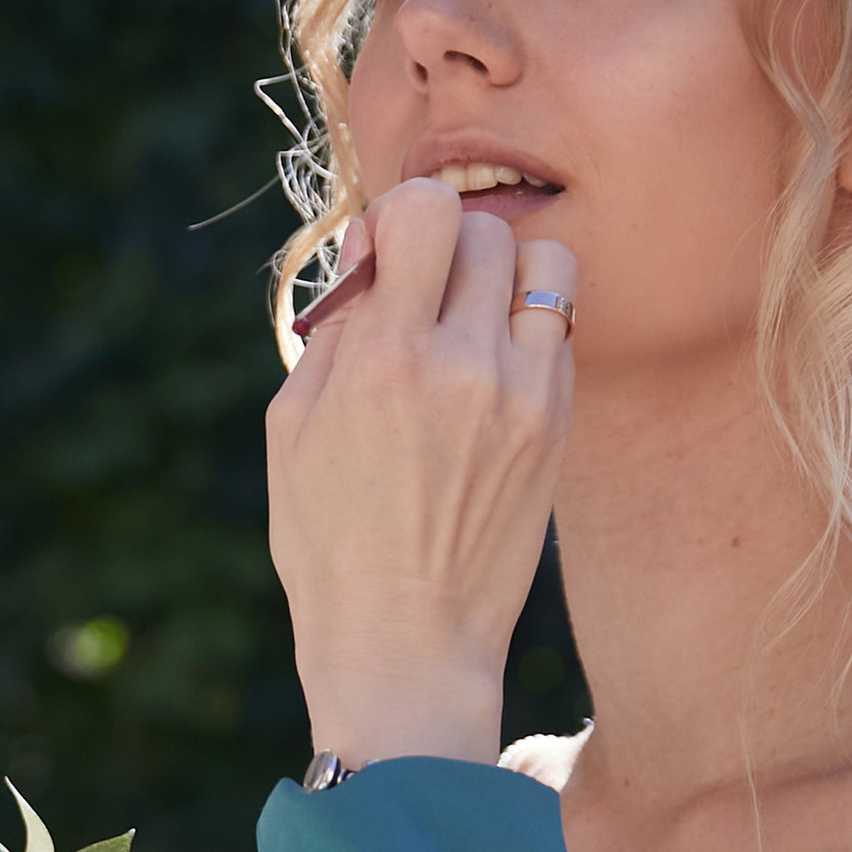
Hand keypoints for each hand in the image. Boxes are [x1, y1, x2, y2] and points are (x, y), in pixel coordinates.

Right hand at [266, 181, 574, 770]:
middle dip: (448, 244)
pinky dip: (526, 325)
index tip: (385, 258)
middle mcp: (464, 366)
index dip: (400, 217)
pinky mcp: (558, 424)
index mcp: (385, 360)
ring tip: (471, 318)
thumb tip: (375, 256)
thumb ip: (337, 328)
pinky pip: (559, 326)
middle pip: (486, 227)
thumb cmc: (330, 540)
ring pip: (544, 262)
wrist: (407, 642)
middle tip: (424, 292)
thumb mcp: (293, 427)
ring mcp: (524, 395)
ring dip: (504, 273)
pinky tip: (491, 370)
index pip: (424, 210)